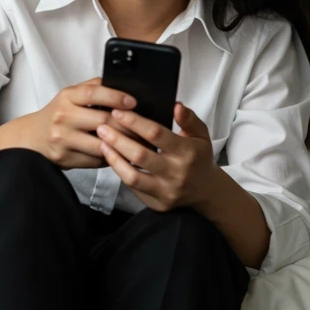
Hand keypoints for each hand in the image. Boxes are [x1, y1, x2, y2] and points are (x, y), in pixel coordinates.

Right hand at [28, 76, 136, 168]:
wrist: (33, 138)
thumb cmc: (58, 114)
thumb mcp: (70, 96)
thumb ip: (94, 88)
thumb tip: (123, 85)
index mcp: (67, 97)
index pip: (92, 93)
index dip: (115, 96)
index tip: (133, 102)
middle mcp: (63, 117)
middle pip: (103, 121)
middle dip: (127, 126)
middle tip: (146, 129)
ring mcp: (63, 139)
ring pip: (101, 145)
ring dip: (123, 146)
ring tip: (140, 144)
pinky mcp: (65, 158)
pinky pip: (95, 161)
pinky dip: (111, 158)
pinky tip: (122, 155)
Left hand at [95, 101, 218, 212]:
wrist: (206, 192)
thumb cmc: (199, 158)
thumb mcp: (201, 135)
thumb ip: (189, 119)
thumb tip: (176, 106)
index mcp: (187, 152)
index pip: (156, 134)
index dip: (135, 122)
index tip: (118, 111)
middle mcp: (176, 173)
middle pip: (140, 155)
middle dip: (118, 139)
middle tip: (102, 127)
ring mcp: (166, 191)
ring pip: (132, 177)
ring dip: (114, 159)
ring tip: (102, 144)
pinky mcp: (157, 203)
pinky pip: (133, 188)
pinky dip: (121, 172)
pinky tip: (112, 160)